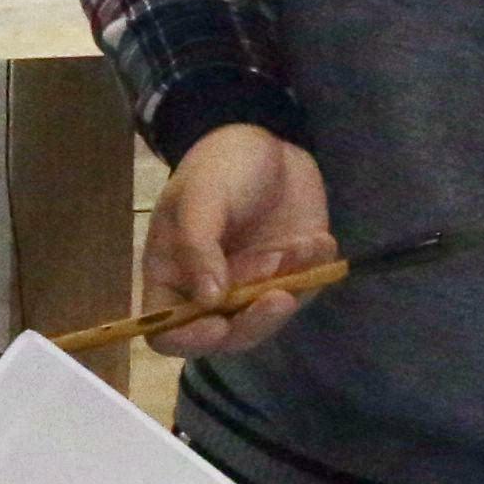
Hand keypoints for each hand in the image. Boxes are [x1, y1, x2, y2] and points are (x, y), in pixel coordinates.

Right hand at [140, 125, 337, 357]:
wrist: (272, 145)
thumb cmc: (221, 165)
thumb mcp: (201, 196)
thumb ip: (198, 246)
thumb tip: (208, 301)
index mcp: (172, 275)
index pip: (166, 331)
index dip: (188, 338)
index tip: (218, 323)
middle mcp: (208, 292)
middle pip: (225, 336)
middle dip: (255, 316)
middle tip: (279, 287)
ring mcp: (250, 287)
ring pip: (267, 319)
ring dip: (288, 288)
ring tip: (303, 245)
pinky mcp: (288, 278)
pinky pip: (302, 295)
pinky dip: (313, 274)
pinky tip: (317, 241)